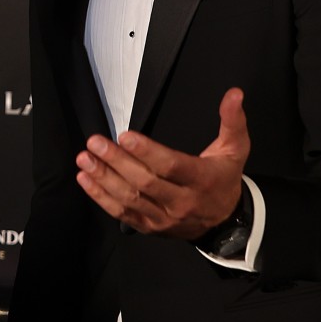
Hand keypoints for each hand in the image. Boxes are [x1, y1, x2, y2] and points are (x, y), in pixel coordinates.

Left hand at [76, 87, 250, 238]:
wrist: (225, 223)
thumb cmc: (224, 179)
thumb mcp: (235, 149)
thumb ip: (232, 120)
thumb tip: (234, 94)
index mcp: (202, 180)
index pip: (171, 166)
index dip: (147, 152)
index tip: (125, 136)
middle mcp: (182, 202)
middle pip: (145, 183)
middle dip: (117, 162)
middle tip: (95, 143)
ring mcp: (164, 218)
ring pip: (130, 199)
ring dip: (104, 179)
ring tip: (85, 159)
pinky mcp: (150, 227)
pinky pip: (123, 214)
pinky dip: (101, 198)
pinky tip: (86, 180)